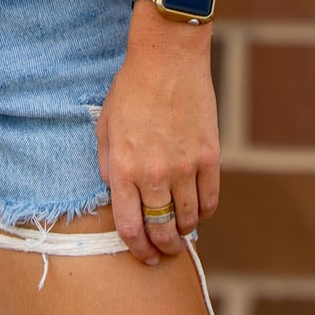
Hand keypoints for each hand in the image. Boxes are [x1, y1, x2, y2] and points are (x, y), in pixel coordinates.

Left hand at [95, 12, 220, 263]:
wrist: (168, 59)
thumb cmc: (132, 89)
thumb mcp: (104, 126)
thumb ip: (108, 166)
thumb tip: (118, 196)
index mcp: (123, 168)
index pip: (129, 227)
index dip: (137, 249)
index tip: (143, 255)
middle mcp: (153, 173)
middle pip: (161, 230)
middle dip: (163, 248)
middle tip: (165, 252)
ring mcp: (184, 166)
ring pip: (188, 219)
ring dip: (184, 232)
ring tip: (181, 233)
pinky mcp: (209, 156)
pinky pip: (210, 199)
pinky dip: (204, 212)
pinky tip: (198, 212)